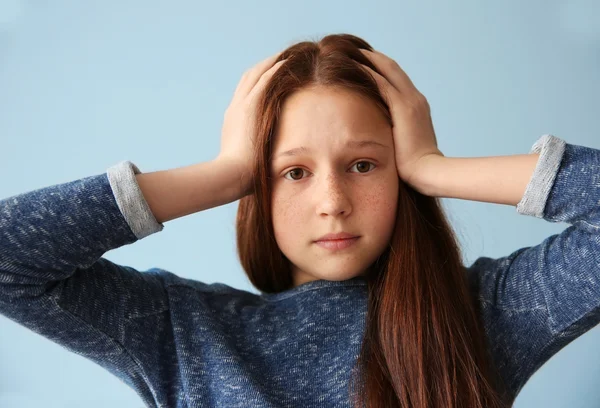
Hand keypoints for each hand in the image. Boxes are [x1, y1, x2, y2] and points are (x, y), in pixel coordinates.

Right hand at [217, 53, 286, 196]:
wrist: (231, 175)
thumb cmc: (239, 175)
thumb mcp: (246, 161)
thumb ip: (254, 153)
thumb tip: (264, 162)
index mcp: (233, 119)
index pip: (245, 92)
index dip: (257, 80)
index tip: (271, 74)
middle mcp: (235, 108)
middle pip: (248, 78)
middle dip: (264, 67)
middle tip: (281, 59)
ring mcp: (242, 106)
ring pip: (256, 74)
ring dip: (271, 63)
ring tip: (287, 56)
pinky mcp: (251, 107)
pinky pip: (264, 80)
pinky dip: (274, 69)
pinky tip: (287, 62)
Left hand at [358, 49, 443, 190]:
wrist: (427, 172)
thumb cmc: (413, 167)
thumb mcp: (401, 144)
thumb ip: (392, 133)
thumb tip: (375, 134)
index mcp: (416, 107)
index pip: (397, 80)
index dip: (381, 69)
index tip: (363, 64)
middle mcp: (416, 99)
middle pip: (393, 68)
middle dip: (373, 58)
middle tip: (353, 51)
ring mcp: (411, 101)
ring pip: (388, 70)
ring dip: (369, 59)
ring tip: (350, 52)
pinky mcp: (403, 107)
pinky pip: (382, 83)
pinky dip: (368, 72)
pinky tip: (353, 66)